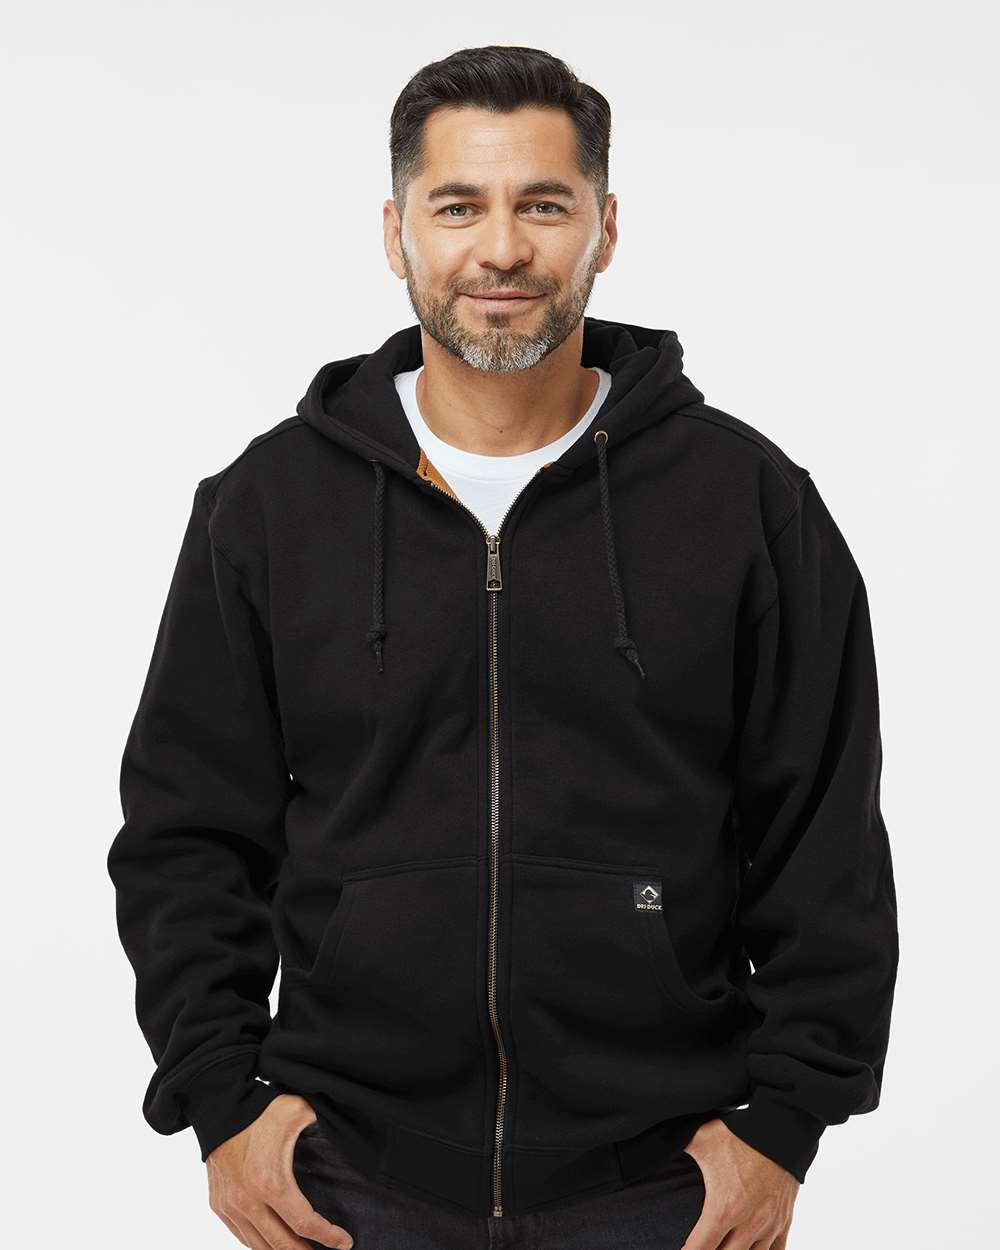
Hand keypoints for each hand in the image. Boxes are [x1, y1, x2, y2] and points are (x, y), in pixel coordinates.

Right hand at [205, 1093, 353, 1248]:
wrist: (221, 1107)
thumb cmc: (261, 1109)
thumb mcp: (299, 1112)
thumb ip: (323, 1124)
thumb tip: (346, 1131)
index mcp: (270, 1181)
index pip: (304, 1223)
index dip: (328, 1237)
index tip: (344, 1242)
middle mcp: (247, 1200)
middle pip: (281, 1244)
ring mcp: (230, 1206)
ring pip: (259, 1246)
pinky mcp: (219, 1205)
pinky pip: (241, 1236)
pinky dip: (260, 1244)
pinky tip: (274, 1242)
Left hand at [679, 1117, 798, 1249]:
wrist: (782, 1131)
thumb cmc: (741, 1135)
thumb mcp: (703, 1138)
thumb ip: (679, 1145)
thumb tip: (656, 1143)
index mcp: (723, 1209)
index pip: (700, 1249)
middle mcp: (748, 1224)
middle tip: (702, 1247)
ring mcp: (768, 1226)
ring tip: (723, 1248)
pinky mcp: (784, 1222)